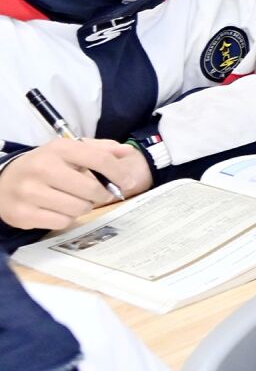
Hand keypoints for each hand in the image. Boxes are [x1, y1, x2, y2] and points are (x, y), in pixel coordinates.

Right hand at [0, 140, 148, 231]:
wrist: (4, 180)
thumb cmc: (45, 164)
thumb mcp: (69, 150)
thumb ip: (100, 149)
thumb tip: (127, 152)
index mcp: (59, 149)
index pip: (99, 159)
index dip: (119, 172)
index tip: (129, 182)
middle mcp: (43, 168)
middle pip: (91, 189)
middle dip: (101, 194)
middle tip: (99, 195)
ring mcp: (30, 192)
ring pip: (78, 208)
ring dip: (83, 207)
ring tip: (75, 200)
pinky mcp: (22, 214)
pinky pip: (61, 222)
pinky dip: (66, 218)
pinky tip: (59, 210)